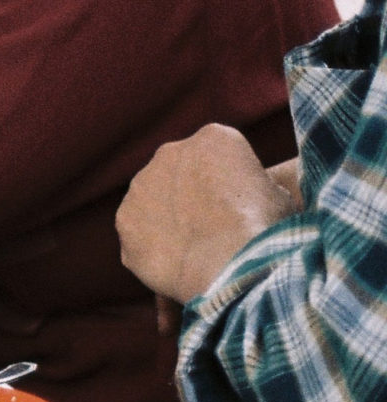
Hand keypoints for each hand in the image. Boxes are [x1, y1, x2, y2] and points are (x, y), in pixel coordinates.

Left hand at [117, 125, 298, 306]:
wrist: (229, 264)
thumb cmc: (264, 229)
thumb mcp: (279, 195)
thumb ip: (252, 184)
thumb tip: (244, 195)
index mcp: (215, 138)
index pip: (218, 154)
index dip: (230, 182)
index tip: (240, 205)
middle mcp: (170, 153)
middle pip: (180, 172)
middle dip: (192, 195)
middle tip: (212, 226)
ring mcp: (140, 185)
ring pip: (154, 201)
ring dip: (168, 218)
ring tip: (196, 248)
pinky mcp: (123, 219)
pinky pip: (140, 232)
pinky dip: (153, 245)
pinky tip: (176, 263)